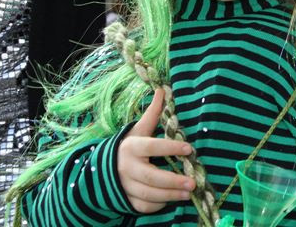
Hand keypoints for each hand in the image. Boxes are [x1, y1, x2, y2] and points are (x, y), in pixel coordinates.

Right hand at [117, 88, 196, 213]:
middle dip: (172, 181)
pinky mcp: (127, 199)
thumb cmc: (128, 146)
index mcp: (132, 147)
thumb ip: (152, 113)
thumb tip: (162, 90)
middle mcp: (127, 167)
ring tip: (188, 193)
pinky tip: (171, 199)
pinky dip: (157, 205)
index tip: (189, 149)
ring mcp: (126, 185)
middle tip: (192, 182)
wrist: (102, 168)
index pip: (152, 147)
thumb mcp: (138, 129)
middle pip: (151, 177)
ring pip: (148, 194)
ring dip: (170, 195)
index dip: (170, 148)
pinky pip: (143, 206)